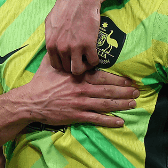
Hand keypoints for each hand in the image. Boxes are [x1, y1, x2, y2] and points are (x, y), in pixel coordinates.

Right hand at [21, 56, 137, 127]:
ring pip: (106, 104)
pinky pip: (96, 118)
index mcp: (78, 76)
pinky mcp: (76, 115)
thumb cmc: (39, 82)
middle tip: (137, 92)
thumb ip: (60, 56)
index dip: (118, 79)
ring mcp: (80, 103)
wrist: (30, 101)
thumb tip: (63, 45)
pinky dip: (109, 121)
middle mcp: (82, 89)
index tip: (129, 80)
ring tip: (133, 104)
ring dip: (121, 104)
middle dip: (125, 91)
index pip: (103, 76)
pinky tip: (120, 122)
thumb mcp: (49, 64)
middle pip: (108, 90)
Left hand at [45, 0, 101, 74]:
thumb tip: (51, 45)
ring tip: (87, 59)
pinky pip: (92, 62)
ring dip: (84, 67)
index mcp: (50, 44)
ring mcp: (74, 47)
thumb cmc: (65, 7)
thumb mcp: (50, 22)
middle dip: (74, 66)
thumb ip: (50, 36)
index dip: (64, 65)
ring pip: (78, 70)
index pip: (56, 65)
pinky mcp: (88, 45)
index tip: (71, 61)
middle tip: (81, 60)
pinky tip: (95, 54)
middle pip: (67, 69)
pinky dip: (95, 61)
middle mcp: (60, 48)